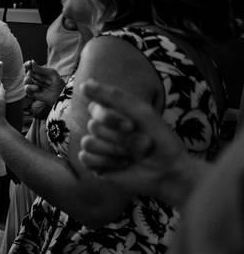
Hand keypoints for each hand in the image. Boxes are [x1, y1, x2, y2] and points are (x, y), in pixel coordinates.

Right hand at [23, 60, 63, 106]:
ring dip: (29, 80)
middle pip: (27, 72)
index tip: (29, 64)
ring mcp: (33, 86)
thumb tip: (32, 62)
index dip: (28, 64)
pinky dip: (30, 87)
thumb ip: (41, 68)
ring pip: (25, 80)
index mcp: (40, 72)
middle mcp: (35, 78)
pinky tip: (37, 88)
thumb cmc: (58, 84)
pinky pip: (26, 88)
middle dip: (29, 73)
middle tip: (34, 74)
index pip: (30, 66)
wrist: (60, 95)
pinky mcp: (32, 93)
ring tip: (35, 81)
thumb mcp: (52, 73)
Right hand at [78, 80, 191, 200]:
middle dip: (120, 137)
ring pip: (88, 143)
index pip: (94, 108)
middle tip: (142, 143)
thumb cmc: (160, 139)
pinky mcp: (96, 165)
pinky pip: (86, 159)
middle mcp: (102, 128)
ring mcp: (98, 147)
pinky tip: (123, 164)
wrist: (170, 169)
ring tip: (132, 155)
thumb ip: (113, 97)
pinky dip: (107, 162)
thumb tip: (83, 83)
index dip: (110, 118)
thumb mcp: (141, 112)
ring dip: (115, 150)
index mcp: (111, 113)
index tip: (131, 125)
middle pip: (93, 126)